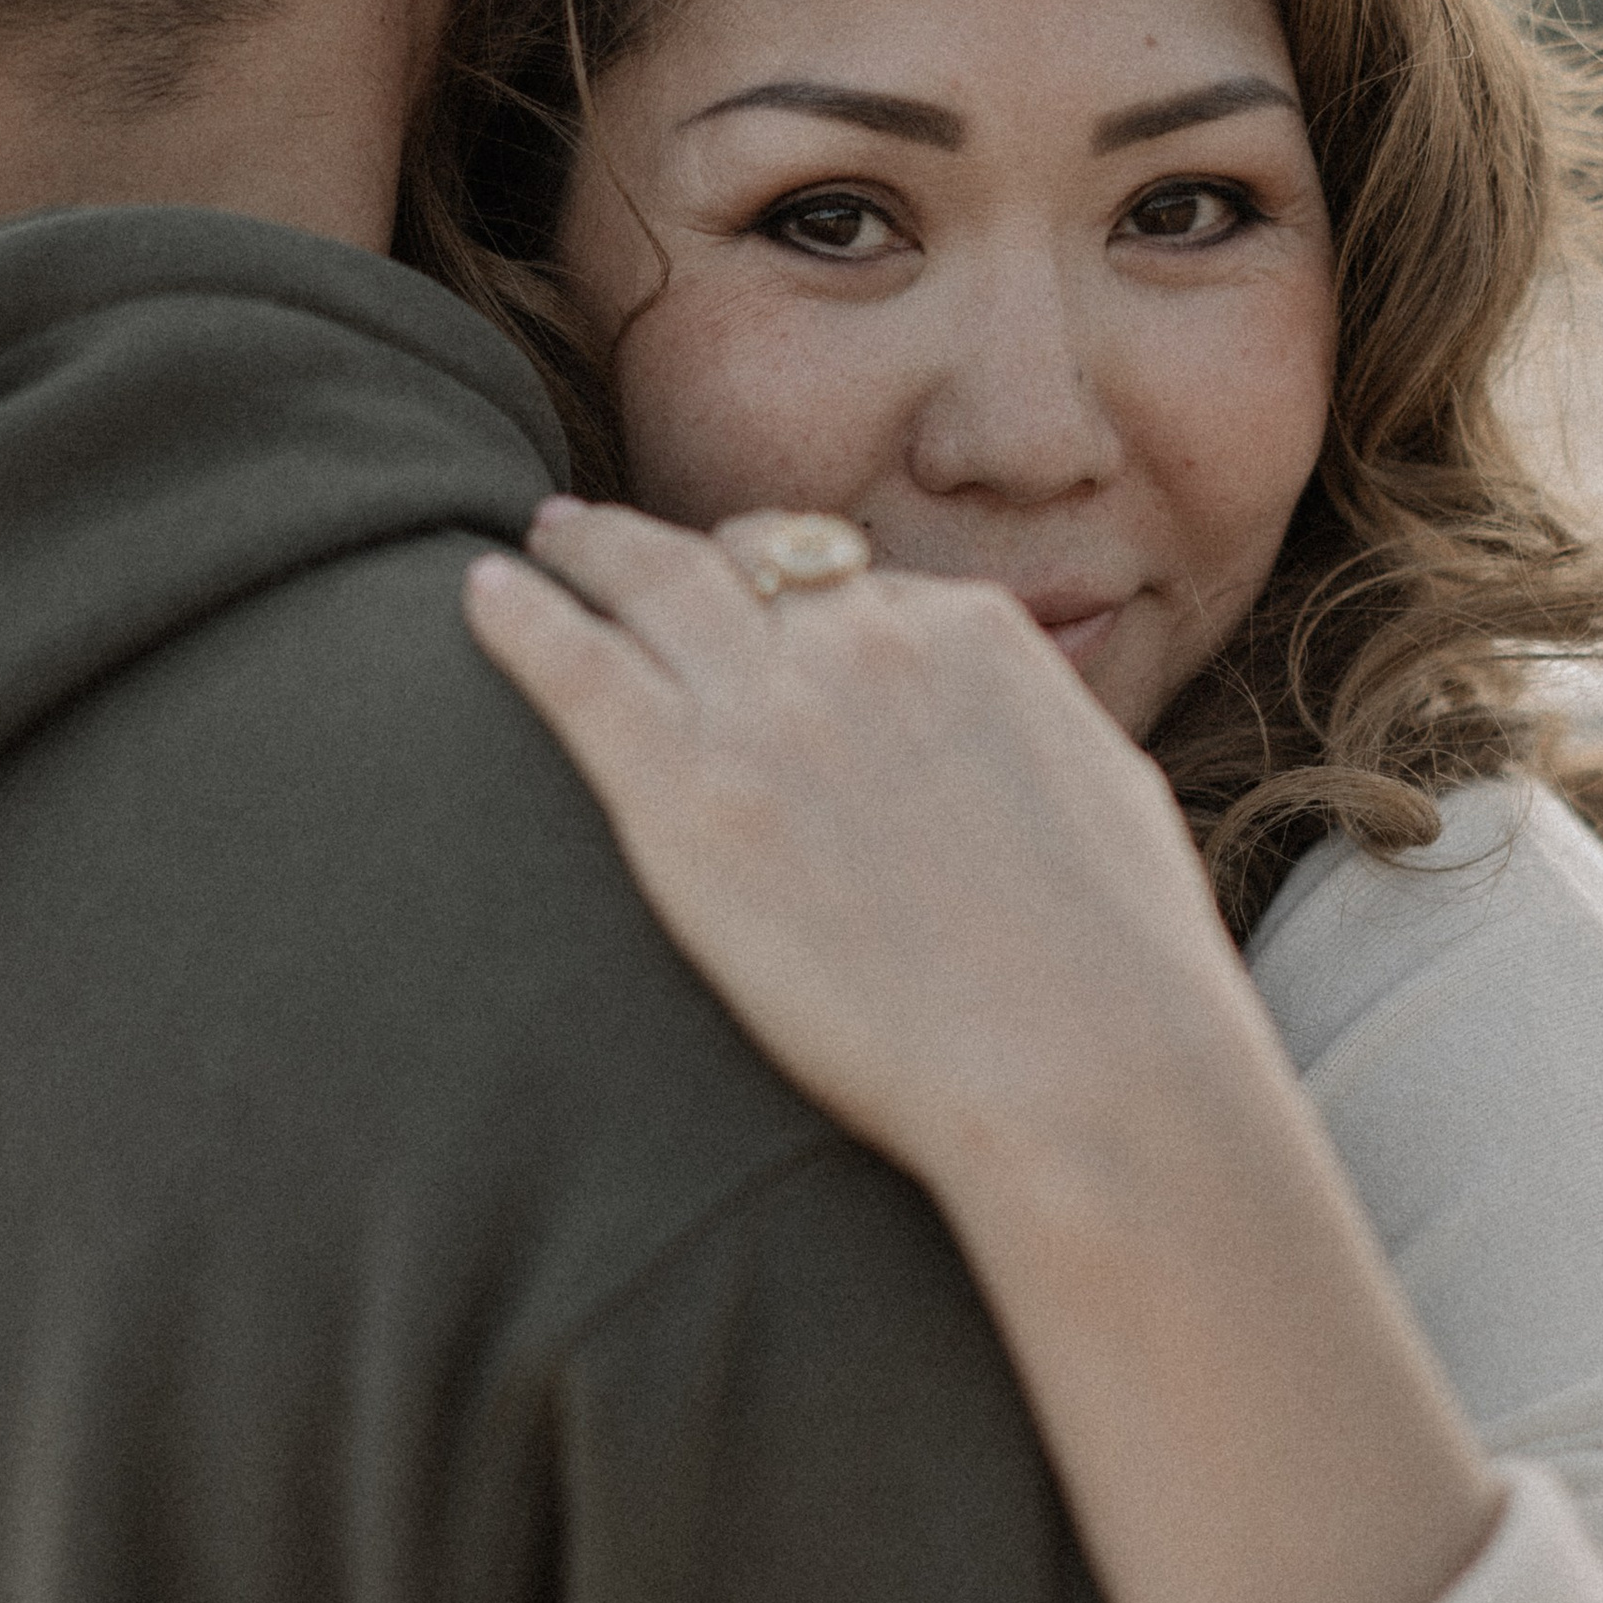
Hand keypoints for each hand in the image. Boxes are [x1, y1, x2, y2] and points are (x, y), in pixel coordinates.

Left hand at [467, 497, 1498, 1602]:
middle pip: (743, 558)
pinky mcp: (685, 792)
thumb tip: (1011, 733)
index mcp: (969, 635)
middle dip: (677, 544)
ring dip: (585, 552)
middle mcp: (862, 644)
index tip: (751, 607)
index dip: (792, 594)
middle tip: (608, 538)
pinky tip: (480, 600)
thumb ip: (1033, 736)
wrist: (1085, 1064)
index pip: (851, 583)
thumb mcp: (1105, 795)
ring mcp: (768, 709)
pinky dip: (521, 620)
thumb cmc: (1122, 976)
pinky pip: (575, 666)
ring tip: (539, 546)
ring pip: (647, 584)